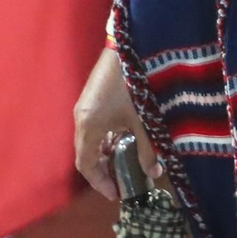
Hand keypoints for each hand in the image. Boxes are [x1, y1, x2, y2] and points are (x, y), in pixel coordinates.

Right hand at [74, 47, 156, 200]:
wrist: (128, 44)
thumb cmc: (134, 82)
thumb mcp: (143, 118)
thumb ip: (147, 148)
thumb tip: (154, 172)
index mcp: (88, 126)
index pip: (86, 164)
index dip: (100, 182)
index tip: (116, 193)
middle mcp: (81, 117)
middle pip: (86, 153)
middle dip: (103, 170)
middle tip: (123, 181)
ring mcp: (85, 105)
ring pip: (91, 139)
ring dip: (106, 153)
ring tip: (126, 162)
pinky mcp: (92, 96)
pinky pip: (94, 126)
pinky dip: (106, 138)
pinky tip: (124, 139)